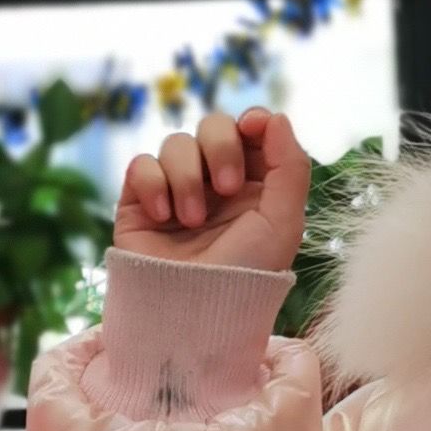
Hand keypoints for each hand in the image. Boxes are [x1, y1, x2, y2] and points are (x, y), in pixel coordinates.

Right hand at [115, 107, 312, 269]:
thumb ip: (290, 165)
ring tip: (192, 220)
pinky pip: (141, 165)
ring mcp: (176, 189)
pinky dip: (153, 185)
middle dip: (220, 147)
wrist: (192, 313)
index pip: (251, 129)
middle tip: (226, 187)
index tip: (252, 128)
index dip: (252, 121)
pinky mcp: (140, 201)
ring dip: (186, 177)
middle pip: (213, 125)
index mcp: (255, 183)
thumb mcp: (284, 223)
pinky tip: (163, 217)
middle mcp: (215, 181)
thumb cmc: (245, 276)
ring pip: (176, 143)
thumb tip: (275, 116)